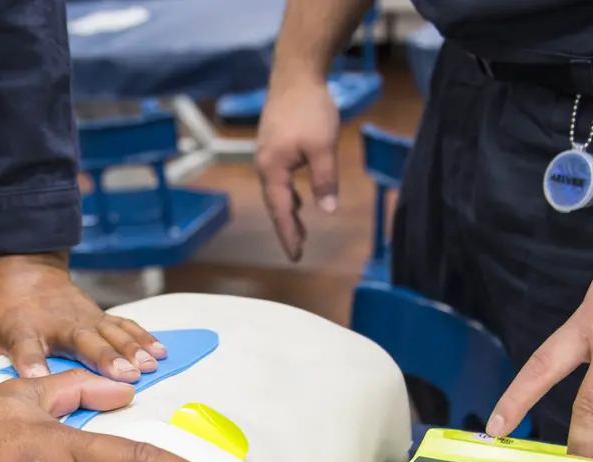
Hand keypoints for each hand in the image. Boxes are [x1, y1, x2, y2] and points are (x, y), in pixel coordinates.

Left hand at [0, 251, 168, 383]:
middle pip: (80, 341)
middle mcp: (55, 324)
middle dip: (101, 357)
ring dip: (130, 350)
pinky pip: (125, 327)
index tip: (40, 377)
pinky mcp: (99, 316)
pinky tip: (162, 352)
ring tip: (149, 366)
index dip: (31, 361)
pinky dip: (143, 338)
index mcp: (20, 329)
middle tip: (120, 376)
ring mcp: (82, 319)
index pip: (25, 347)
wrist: (24, 263)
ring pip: (109, 334)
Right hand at [256, 72, 340, 260]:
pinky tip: (298, 199)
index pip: (280, 211)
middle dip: (287, 228)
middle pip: (275, 204)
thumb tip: (328, 211)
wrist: (296, 73)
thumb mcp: (323, 147)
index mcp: (273, 169)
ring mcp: (267, 154)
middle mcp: (264, 165)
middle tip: (298, 250)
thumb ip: (324, 181)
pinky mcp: (273, 145)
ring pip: (276, 192)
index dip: (289, 234)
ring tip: (300, 231)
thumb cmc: (310, 109)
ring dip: (287, 212)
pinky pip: (278, 179)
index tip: (296, 256)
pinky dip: (287, 195)